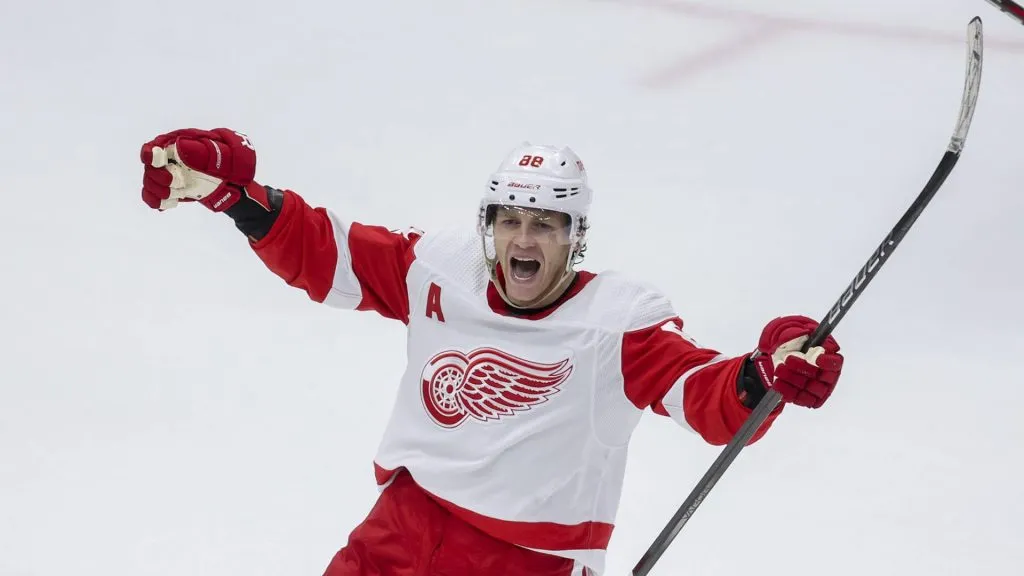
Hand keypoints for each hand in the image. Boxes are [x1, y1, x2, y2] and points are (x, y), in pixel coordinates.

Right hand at [140, 128, 256, 210]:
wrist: (232, 184)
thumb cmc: (226, 164)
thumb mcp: (218, 153)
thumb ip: (200, 150)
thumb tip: (179, 147)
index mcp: (175, 146)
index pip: (153, 148)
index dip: (150, 154)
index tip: (157, 161)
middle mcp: (167, 161)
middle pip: (149, 169)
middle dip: (158, 178)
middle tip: (178, 183)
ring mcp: (167, 176)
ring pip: (149, 184)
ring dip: (158, 191)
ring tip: (176, 194)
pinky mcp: (169, 191)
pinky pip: (152, 197)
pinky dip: (157, 201)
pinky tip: (169, 204)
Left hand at [751, 315, 842, 408]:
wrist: (783, 360)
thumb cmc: (794, 347)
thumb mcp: (795, 336)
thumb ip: (799, 334)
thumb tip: (800, 333)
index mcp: (830, 360)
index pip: (835, 363)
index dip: (826, 362)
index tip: (814, 358)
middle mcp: (828, 377)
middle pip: (820, 377)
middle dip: (802, 368)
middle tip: (788, 359)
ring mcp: (819, 390)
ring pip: (809, 389)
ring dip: (793, 379)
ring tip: (779, 370)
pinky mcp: (808, 400)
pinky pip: (800, 399)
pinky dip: (788, 392)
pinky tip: (778, 384)